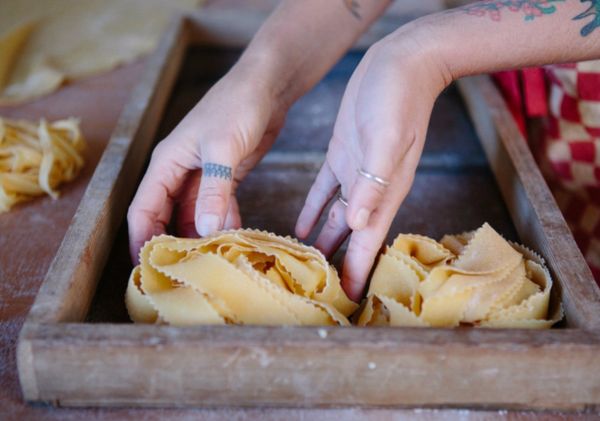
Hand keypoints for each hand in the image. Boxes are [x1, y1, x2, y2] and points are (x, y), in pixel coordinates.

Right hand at [128, 64, 286, 262]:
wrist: (267, 87)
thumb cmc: (238, 106)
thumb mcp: (224, 148)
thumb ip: (214, 190)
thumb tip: (206, 230)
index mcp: (166, 162)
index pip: (143, 208)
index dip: (142, 239)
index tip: (147, 269)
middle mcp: (179, 172)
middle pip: (167, 216)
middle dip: (173, 243)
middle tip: (183, 273)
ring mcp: (203, 176)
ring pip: (194, 216)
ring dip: (202, 236)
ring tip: (210, 262)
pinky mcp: (226, 178)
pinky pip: (218, 209)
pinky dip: (224, 224)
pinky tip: (233, 240)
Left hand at [295, 25, 449, 301]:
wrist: (401, 63)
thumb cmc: (399, 99)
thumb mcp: (385, 139)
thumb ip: (374, 181)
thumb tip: (358, 223)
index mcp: (382, 192)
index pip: (367, 244)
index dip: (356, 272)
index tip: (346, 302)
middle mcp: (370, 190)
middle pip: (351, 239)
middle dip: (337, 265)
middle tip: (318, 291)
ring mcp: (355, 174)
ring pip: (334, 220)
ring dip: (321, 243)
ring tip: (302, 265)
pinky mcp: (343, 156)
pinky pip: (323, 192)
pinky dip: (311, 212)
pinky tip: (299, 228)